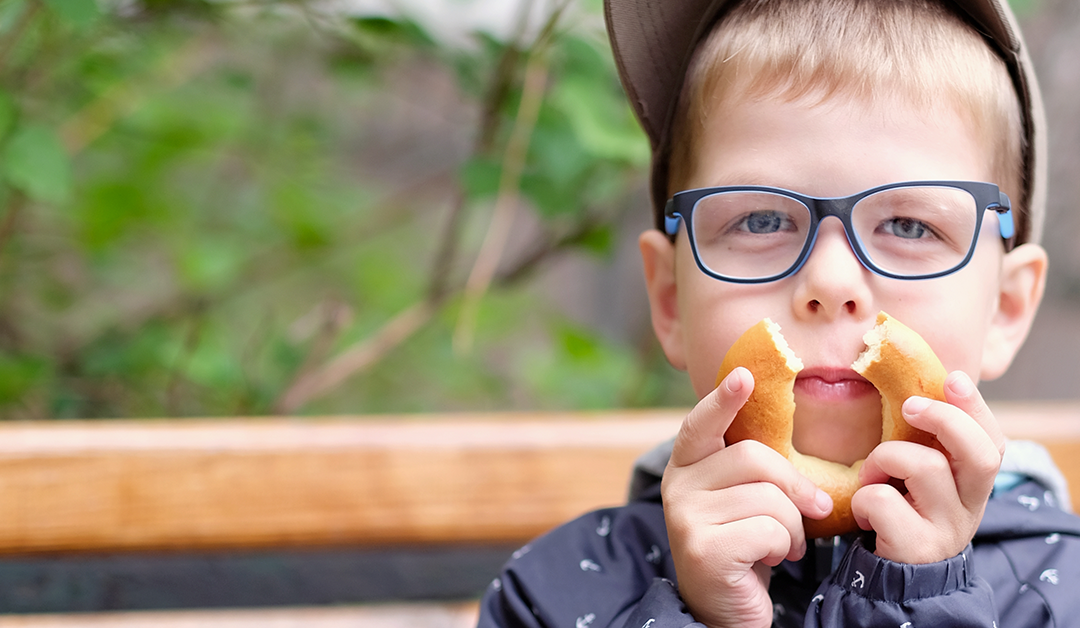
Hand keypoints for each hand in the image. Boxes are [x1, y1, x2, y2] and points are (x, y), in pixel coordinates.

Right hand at [662, 367, 833, 627]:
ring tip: (784, 545)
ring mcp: (686, 517)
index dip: (723, 400)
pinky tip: (773, 560)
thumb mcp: (745, 500)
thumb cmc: (745, 547)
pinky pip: (768, 529)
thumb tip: (806, 459)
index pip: (701, 424)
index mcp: (686, 467)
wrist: (726, 611)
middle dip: (795, 486)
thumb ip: (754, 470)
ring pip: (769, 497)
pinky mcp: (703, 549)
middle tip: (813, 512)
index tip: (744, 376)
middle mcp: (677, 487)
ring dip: (793, 527)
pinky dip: (784, 546)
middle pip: (754, 457)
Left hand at [852, 371, 1004, 562]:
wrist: (896, 580)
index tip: (951, 379)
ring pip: (923, 466)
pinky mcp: (914, 545)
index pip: (992, 441)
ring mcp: (945, 528)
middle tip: (908, 406)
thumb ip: (928, 444)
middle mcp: (969, 506)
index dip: (976, 408)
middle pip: (979, 454)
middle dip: (943, 419)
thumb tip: (920, 386)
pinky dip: (863, 497)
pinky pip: (883, 500)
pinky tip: (863, 511)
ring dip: (884, 458)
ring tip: (871, 477)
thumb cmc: (904, 514)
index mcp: (972, 484)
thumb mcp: (922, 480)